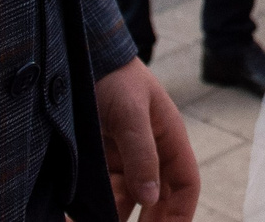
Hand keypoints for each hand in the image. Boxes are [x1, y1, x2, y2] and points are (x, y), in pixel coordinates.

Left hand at [93, 58, 198, 219]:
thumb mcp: (130, 113)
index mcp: (169, 138)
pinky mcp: (100, 161)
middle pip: (157, 200)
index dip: (181, 213)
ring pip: (126, 201)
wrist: (78, 58)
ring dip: (115, 217)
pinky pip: (102, 193)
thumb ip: (141, 154)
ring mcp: (124, 158)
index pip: (185, 184)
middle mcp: (149, 152)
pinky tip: (79, 217)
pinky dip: (94, 209)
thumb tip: (151, 198)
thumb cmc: (113, 77)